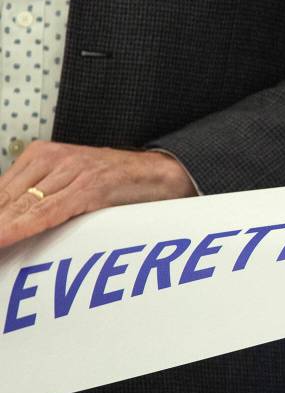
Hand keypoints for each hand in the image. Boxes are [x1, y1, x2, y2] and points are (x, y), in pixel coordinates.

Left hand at [0, 142, 197, 249]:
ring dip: (2, 228)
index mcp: (42, 155)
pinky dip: (24, 226)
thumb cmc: (116, 182)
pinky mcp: (91, 186)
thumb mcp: (71, 184)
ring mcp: (72, 171)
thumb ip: (43, 198)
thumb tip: (12, 223)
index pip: (0, 190)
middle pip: (5, 198)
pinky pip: (49, 211)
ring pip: (22, 205)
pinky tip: (6, 237)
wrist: (159, 173)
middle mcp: (53, 159)